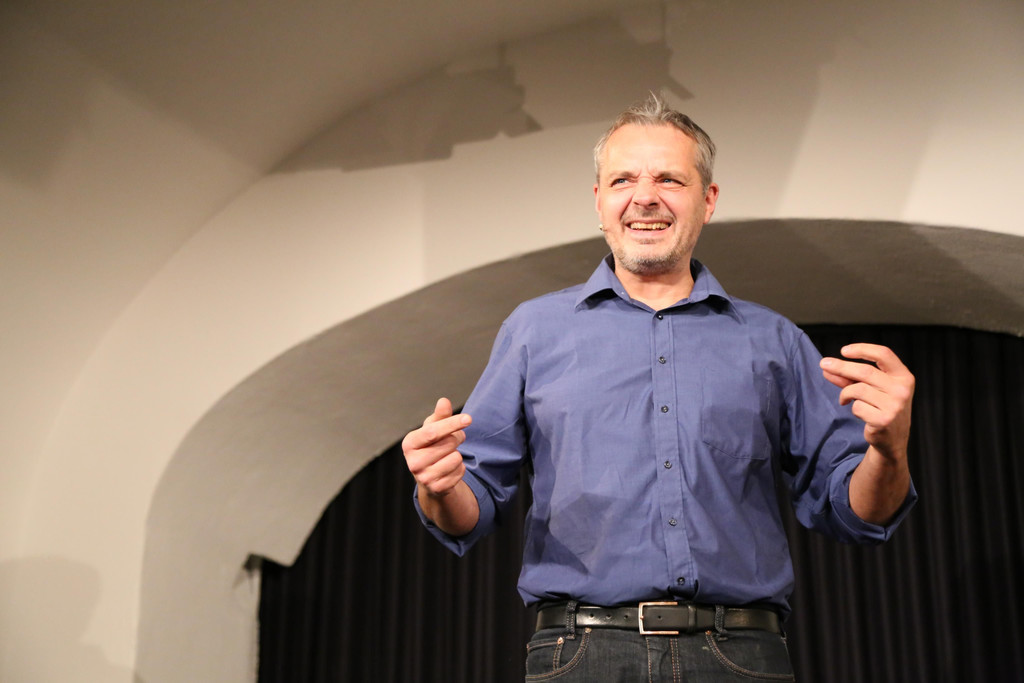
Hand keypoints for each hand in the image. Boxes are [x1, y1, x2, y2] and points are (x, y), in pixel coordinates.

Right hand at [402, 398, 472, 497]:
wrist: (430, 477)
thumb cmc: (432, 445)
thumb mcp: (434, 429)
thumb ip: (440, 416)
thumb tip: (444, 401)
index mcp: (409, 443)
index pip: (433, 432)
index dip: (452, 423)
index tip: (468, 418)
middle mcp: (413, 462)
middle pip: (448, 444)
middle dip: (458, 438)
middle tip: (454, 439)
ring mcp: (424, 478)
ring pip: (456, 458)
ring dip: (458, 454)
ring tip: (449, 455)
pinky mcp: (437, 488)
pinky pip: (460, 471)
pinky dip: (460, 467)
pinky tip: (450, 469)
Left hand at [820, 343, 914, 459]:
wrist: (892, 439)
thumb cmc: (880, 407)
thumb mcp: (871, 388)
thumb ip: (851, 377)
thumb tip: (827, 367)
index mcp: (904, 376)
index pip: (884, 354)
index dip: (862, 349)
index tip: (844, 350)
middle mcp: (902, 389)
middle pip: (865, 371)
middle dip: (841, 367)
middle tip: (824, 365)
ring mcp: (895, 405)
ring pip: (858, 389)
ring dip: (845, 393)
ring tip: (845, 399)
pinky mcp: (884, 420)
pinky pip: (857, 407)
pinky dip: (853, 408)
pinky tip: (860, 413)